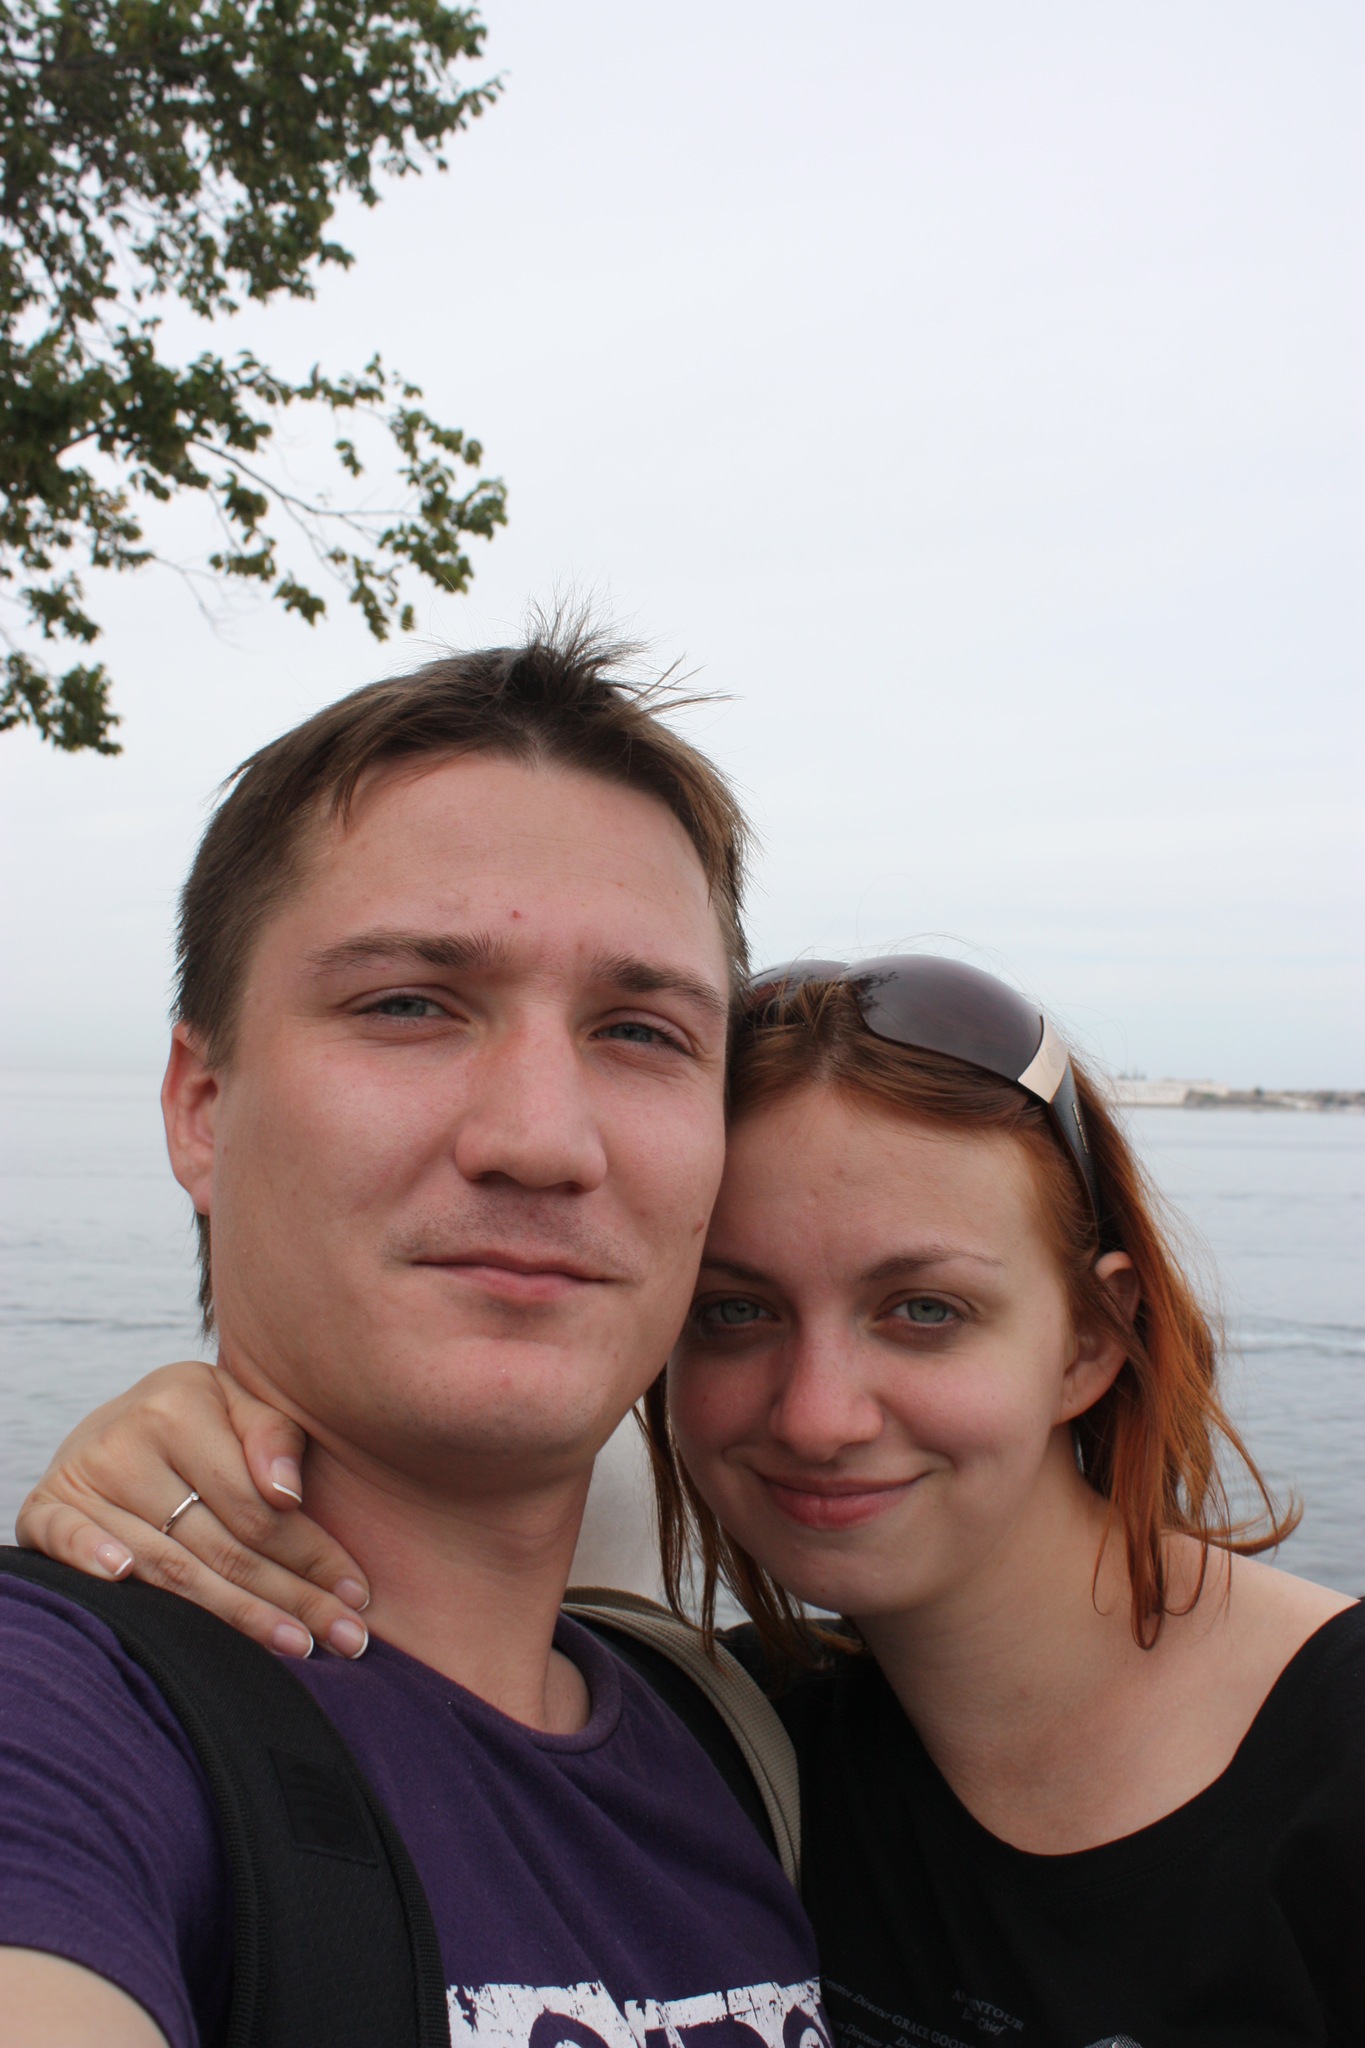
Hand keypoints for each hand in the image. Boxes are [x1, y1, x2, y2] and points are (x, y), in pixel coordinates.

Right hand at [15, 1363, 370, 1658]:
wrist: (109, 1425)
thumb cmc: (195, 1424)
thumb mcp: (239, 1406)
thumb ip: (274, 1436)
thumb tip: (286, 1495)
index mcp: (182, 1404)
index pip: (258, 1506)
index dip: (313, 1555)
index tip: (358, 1594)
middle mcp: (128, 1439)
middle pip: (223, 1544)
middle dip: (291, 1598)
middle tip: (345, 1638)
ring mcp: (83, 1477)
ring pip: (170, 1567)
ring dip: (236, 1615)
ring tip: (295, 1645)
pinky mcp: (44, 1509)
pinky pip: (69, 1542)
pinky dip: (93, 1561)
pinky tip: (131, 1588)